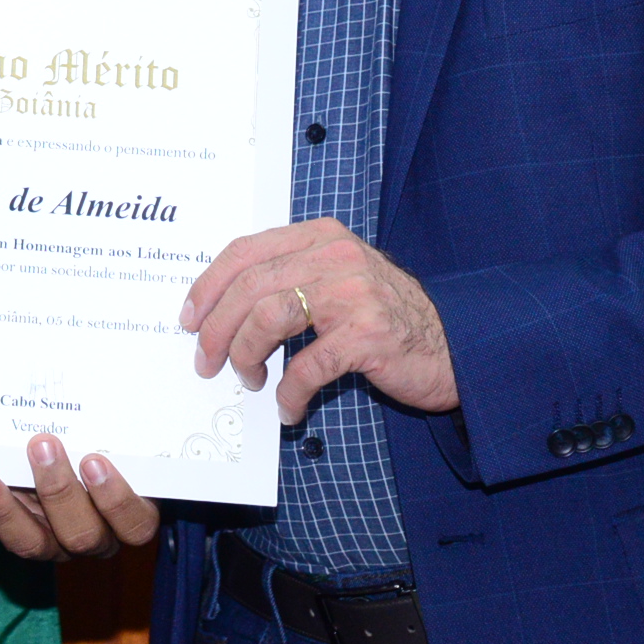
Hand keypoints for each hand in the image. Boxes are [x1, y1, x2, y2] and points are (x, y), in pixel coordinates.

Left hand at [0, 433, 158, 560]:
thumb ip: (116, 422)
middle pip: (82, 535)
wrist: (66, 451)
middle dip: (58, 491)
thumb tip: (113, 373)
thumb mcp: (119, 434)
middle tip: (41, 444)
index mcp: (130, 516)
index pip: (135, 525)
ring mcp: (53, 543)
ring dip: (4, 508)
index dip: (116, 500)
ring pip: (30, 543)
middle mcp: (94, 536)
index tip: (94, 460)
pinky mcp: (16, 535)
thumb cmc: (109, 442)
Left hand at [182, 219, 457, 420]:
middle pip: (249, 286)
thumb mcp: (337, 279)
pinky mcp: (369, 335)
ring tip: (249, 381)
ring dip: (246, 355)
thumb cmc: (386, 317)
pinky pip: (308, 365)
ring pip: (269, 316)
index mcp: (320, 236)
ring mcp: (354, 293)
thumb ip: (290, 279)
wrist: (456, 344)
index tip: (188, 319)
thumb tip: (222, 311)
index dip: (207, 285)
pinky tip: (289, 407)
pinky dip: (290, 392)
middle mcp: (335, 256)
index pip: (244, 250)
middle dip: (216, 329)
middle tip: (207, 362)